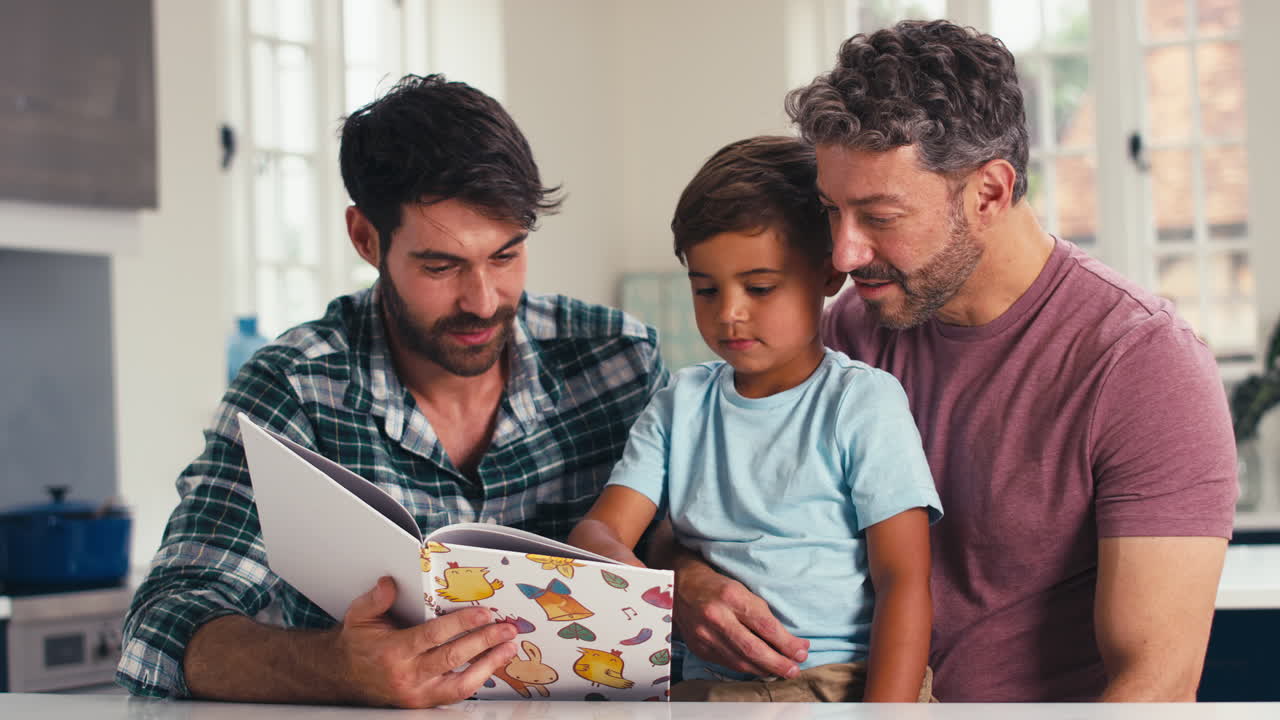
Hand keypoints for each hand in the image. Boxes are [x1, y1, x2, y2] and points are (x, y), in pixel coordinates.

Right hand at [334, 576, 517, 706]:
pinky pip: (456, 694)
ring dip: (488, 665)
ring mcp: (417, 693)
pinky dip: (478, 679)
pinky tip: (492, 664)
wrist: (344, 677)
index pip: (433, 636)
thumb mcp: (359, 616)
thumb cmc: (358, 644)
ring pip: (460, 683)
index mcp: (393, 652)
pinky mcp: (424, 702)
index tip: (483, 613)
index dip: (461, 623)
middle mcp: (407, 675)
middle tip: (506, 628)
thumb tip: (389, 583)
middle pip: (452, 658)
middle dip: (484, 642)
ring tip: (508, 648)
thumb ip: (375, 599)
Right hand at [673, 559, 808, 678]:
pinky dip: (747, 668)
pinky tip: (759, 668)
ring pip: (740, 662)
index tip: (801, 651)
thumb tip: (790, 642)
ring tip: (781, 671)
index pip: (764, 626)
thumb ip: (763, 615)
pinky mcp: (698, 648)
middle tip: (794, 669)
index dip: (786, 643)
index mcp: (731, 597)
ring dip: (764, 669)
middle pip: (752, 649)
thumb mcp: (742, 591)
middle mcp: (716, 617)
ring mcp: (704, 635)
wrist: (680, 587)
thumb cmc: (718, 587)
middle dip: (778, 663)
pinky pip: (727, 664)